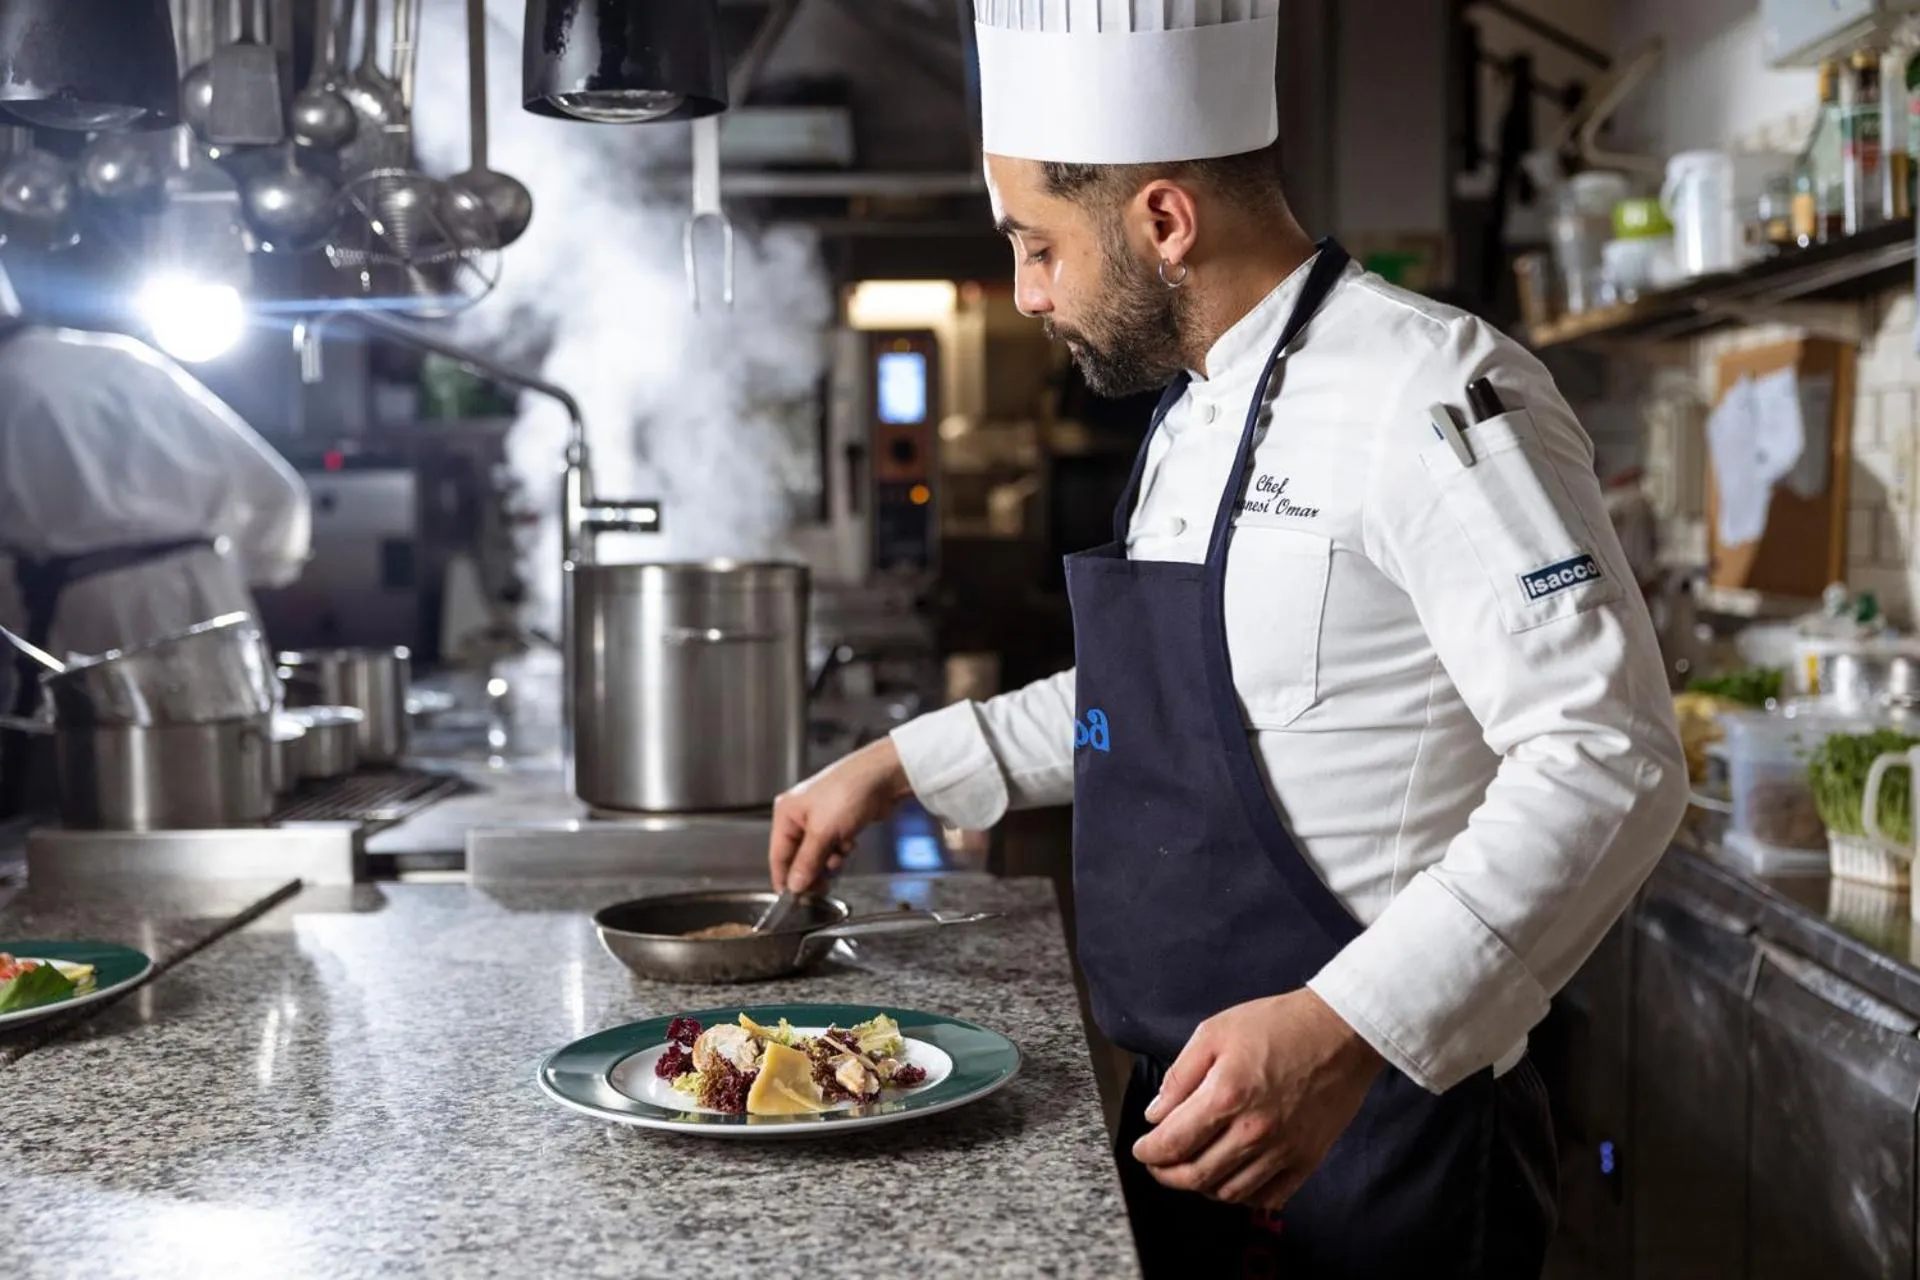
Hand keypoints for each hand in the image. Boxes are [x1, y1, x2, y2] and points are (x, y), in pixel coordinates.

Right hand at [767, 737, 914, 892]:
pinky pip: (833, 846)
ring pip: (818, 853)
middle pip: (798, 856)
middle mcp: (799, 815)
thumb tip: (794, 886)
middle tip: (822, 887)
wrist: (882, 777)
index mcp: (786, 813)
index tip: (793, 900)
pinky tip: (849, 843)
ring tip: (840, 853)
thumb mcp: (823, 833)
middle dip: (812, 870)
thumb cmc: (848, 793)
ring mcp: (820, 818)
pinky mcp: (838, 821)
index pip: (778, 855)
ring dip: (830, 859)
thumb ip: (806, 863)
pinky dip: (840, 849)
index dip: (784, 879)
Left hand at [1131, 989, 1383, 1209]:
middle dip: (1167, 1175)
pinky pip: (1267, 1197)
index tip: (1141, 1149)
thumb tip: (1156, 1114)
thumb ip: (1179, 1076)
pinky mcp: (1307, 1160)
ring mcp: (1282, 1150)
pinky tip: (1231, 1178)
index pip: (1173, 1143)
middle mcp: (1253, 1131)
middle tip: (1158, 1165)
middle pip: (1196, 1175)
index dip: (1148, 1152)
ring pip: (1228, 1192)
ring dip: (1201, 1187)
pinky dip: (1242, 1196)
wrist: (1341, 1032)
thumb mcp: (1214, 1033)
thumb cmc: (1277, 1025)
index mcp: (1225, 1096)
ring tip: (1192, 1169)